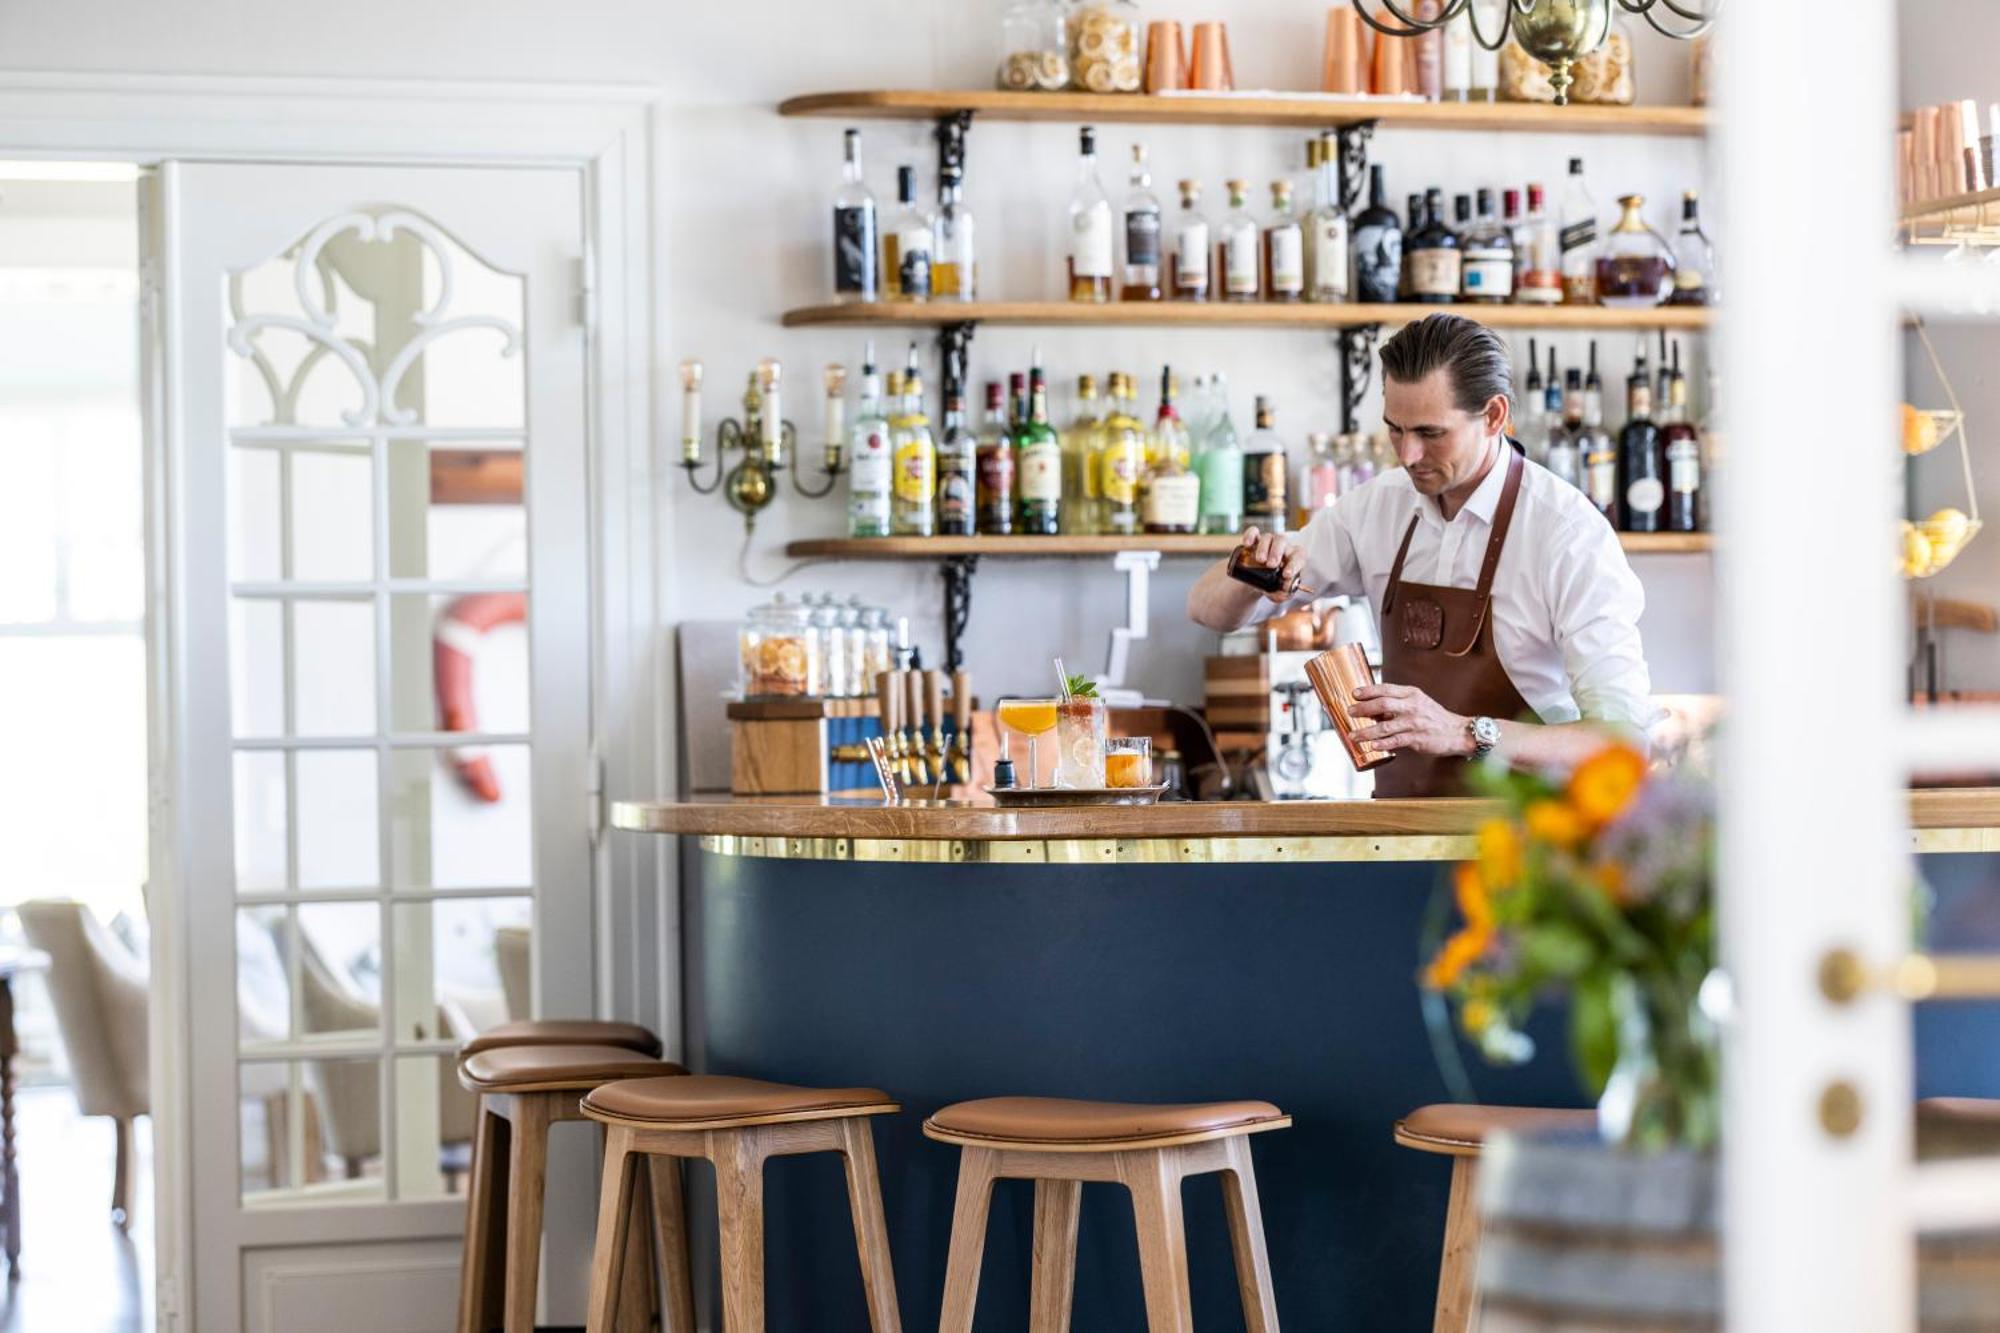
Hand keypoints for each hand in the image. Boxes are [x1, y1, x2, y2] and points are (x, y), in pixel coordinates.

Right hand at [1236, 526, 1305, 603]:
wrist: (1256, 583)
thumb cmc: (1272, 586)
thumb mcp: (1278, 594)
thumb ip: (1283, 594)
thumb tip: (1284, 588)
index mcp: (1293, 557)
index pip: (1298, 555)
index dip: (1294, 564)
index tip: (1286, 575)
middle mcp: (1282, 547)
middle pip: (1282, 541)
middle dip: (1277, 552)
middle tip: (1271, 565)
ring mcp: (1268, 542)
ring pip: (1268, 537)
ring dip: (1264, 547)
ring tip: (1260, 560)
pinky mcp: (1254, 540)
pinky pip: (1253, 532)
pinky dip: (1250, 535)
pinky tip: (1247, 544)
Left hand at [1350, 684, 1472, 756]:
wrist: (1458, 732)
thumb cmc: (1433, 717)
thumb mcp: (1417, 702)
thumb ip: (1397, 703)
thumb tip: (1371, 708)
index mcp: (1411, 694)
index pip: (1386, 689)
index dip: (1368, 691)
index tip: (1354, 694)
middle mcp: (1412, 706)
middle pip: (1383, 704)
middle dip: (1363, 708)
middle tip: (1350, 711)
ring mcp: (1415, 723)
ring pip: (1386, 726)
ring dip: (1367, 731)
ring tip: (1353, 735)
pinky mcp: (1418, 738)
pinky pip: (1397, 741)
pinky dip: (1383, 743)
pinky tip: (1373, 746)